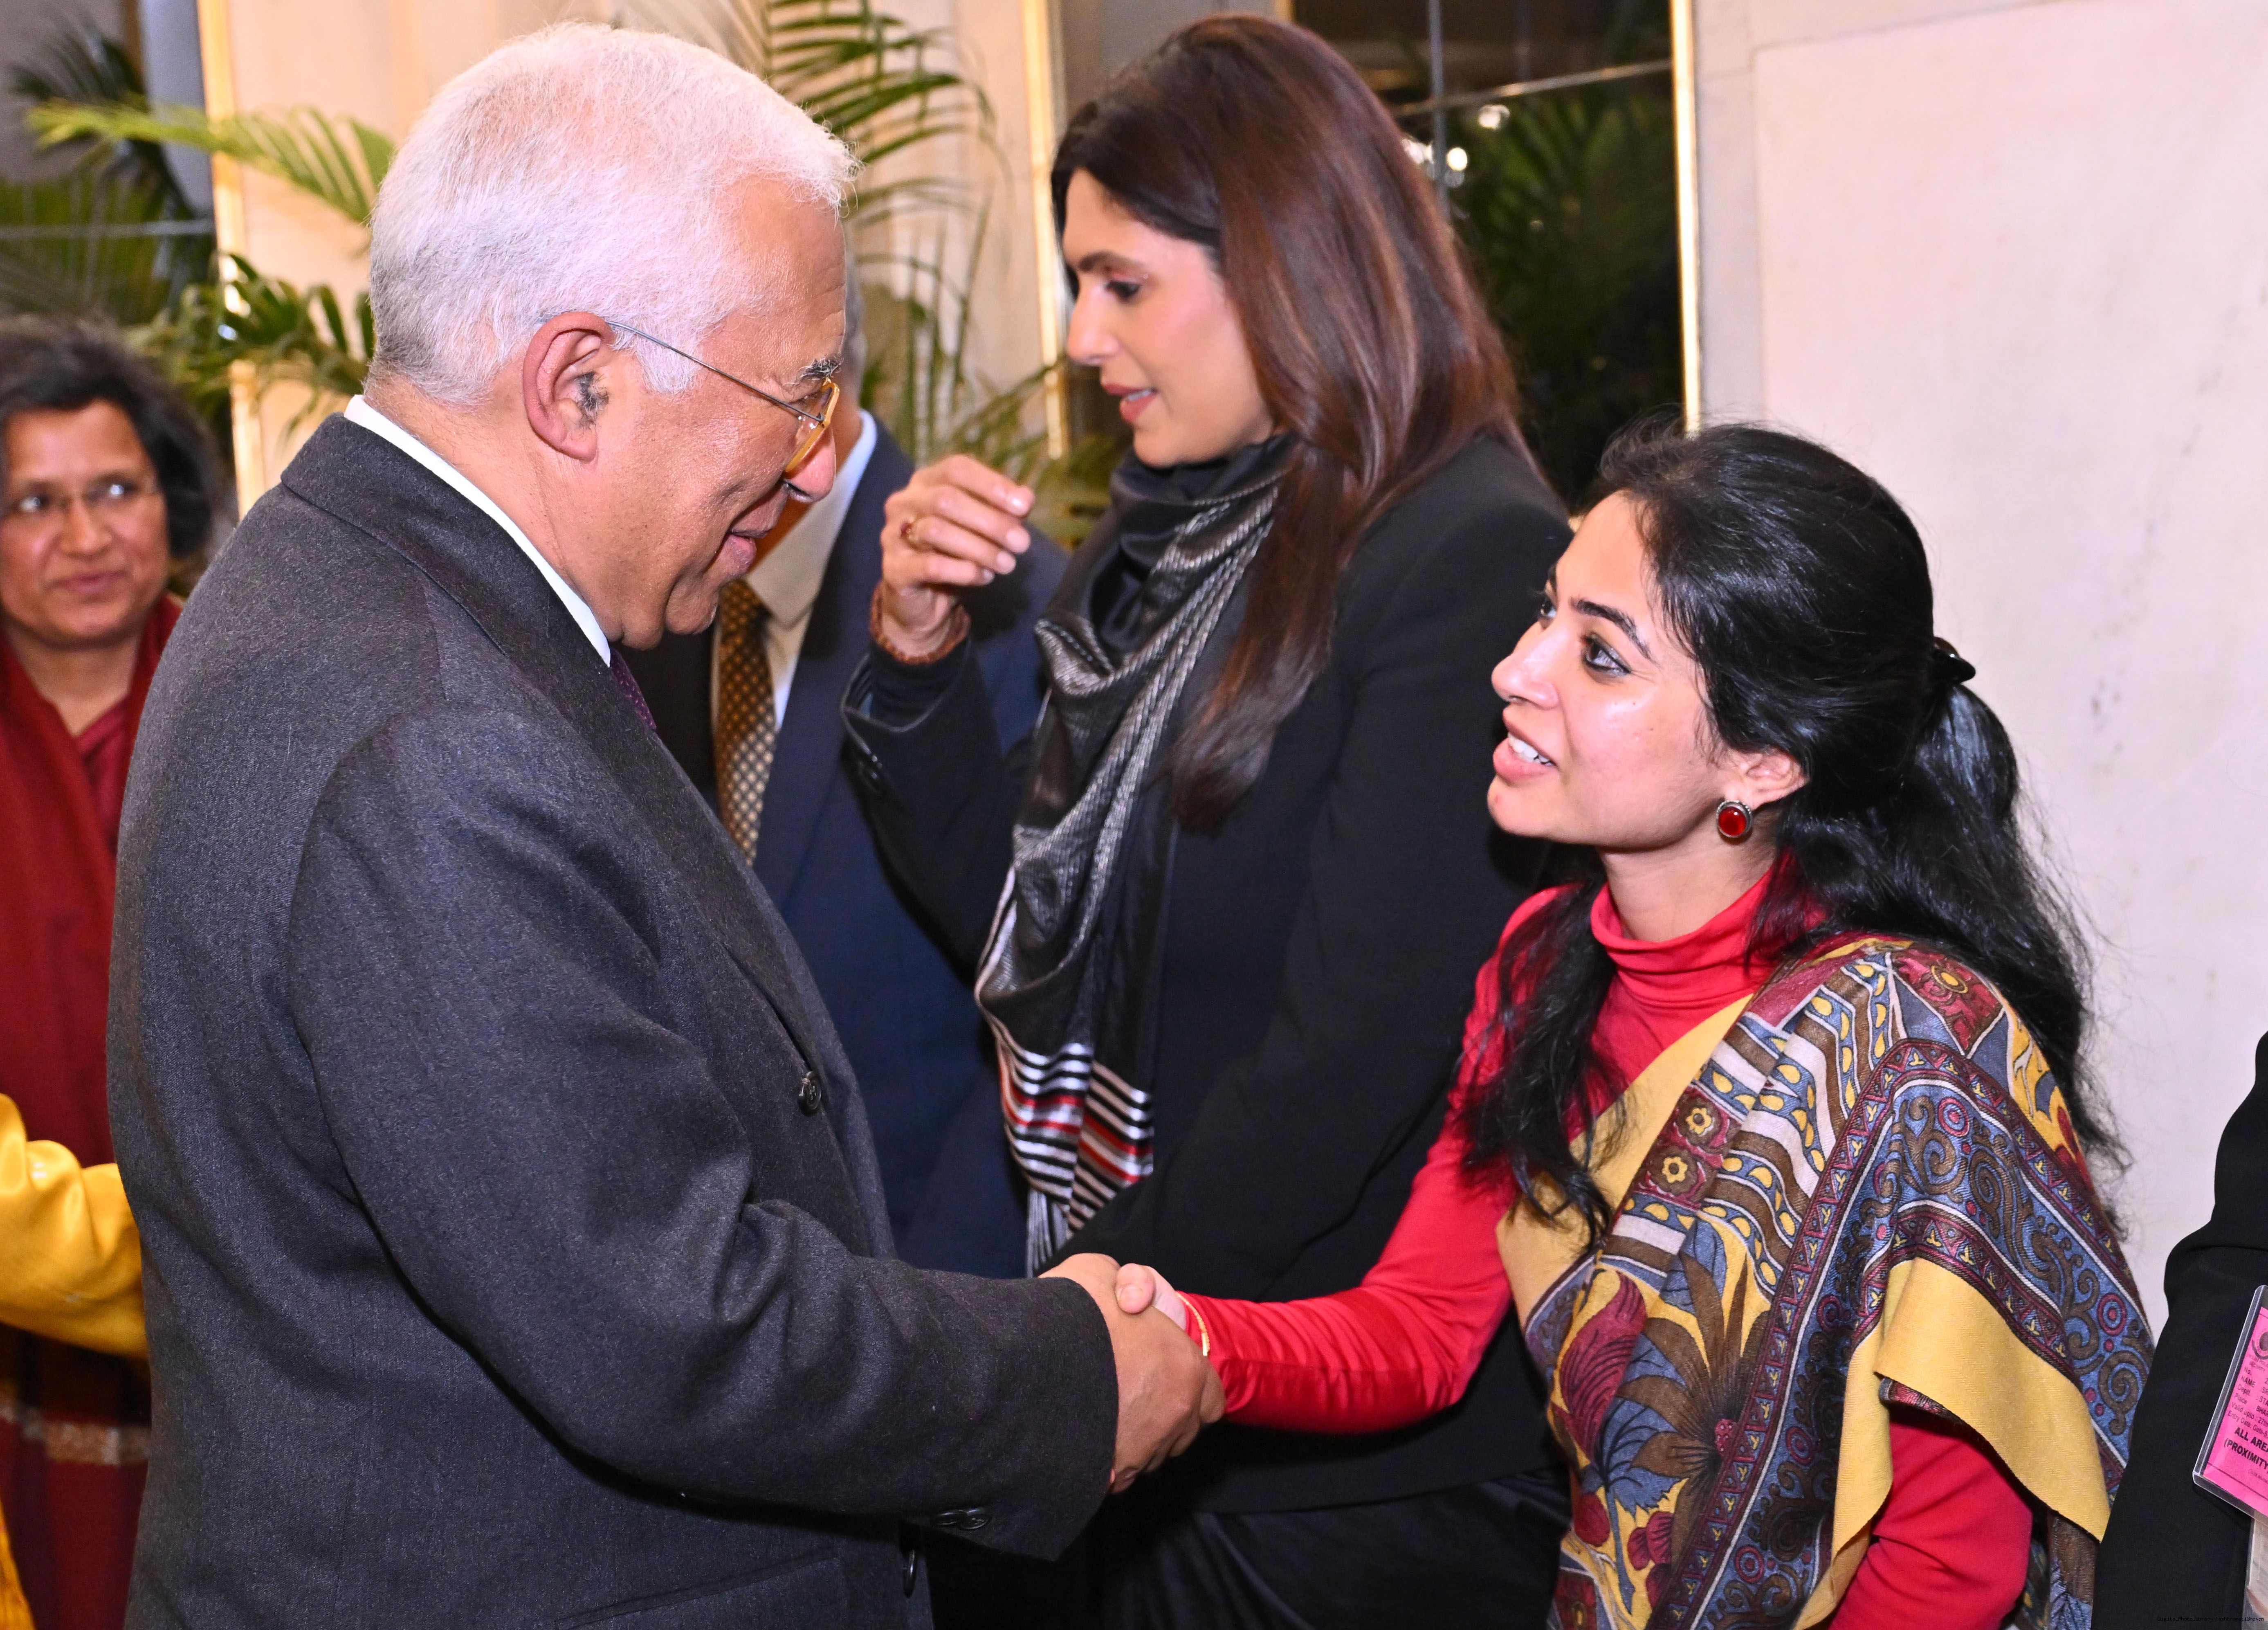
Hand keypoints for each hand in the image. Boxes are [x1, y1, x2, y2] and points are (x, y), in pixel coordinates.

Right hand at [878, 455, 1033, 657]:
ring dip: (980, 548)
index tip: (1024, 506)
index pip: (956, 469)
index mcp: (925, 483)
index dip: (992, 484)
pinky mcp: (894, 569)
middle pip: (946, 499)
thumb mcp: (982, 530)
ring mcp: (893, 535)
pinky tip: (983, 578)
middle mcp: (904, 502)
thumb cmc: (955, 556)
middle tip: (1022, 544)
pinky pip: (930, 566)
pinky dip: (963, 571)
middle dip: (991, 521)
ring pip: (936, 530)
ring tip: (1006, 564)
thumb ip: (1002, 511)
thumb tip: (1025, 498)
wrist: (925, 602)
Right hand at [1046, 1252, 1222, 1492]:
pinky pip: (1119, 1474)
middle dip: (1163, 1415)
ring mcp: (1144, 1452)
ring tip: (1103, 1414)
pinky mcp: (1111, 1478)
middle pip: (1183, 1428)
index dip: (1191, 1386)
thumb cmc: (1068, 1313)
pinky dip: (1108, 1461)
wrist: (1020, 1364)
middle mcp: (1175, 1416)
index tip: (1167, 1378)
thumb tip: (1133, 1299)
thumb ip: (1131, 1285)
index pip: (1212, 1396)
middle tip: (1131, 1394)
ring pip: (1152, 1454)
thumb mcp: (1099, 1271)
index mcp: (1185, 1370)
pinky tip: (1085, 1436)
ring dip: (1136, 1438)